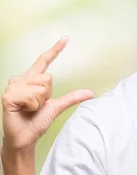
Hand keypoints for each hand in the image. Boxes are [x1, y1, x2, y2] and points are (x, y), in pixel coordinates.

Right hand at [1, 37, 93, 151]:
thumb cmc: (37, 121)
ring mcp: (14, 87)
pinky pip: (32, 96)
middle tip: (36, 105)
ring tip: (29, 108)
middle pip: (48, 78)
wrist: (25, 136)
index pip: (44, 61)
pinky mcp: (8, 95)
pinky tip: (23, 109)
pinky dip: (32, 105)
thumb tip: (90, 93)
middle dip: (47, 94)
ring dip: (40, 101)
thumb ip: (72, 98)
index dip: (55, 50)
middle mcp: (21, 80)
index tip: (66, 38)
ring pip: (41, 87)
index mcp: (32, 80)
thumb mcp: (57, 107)